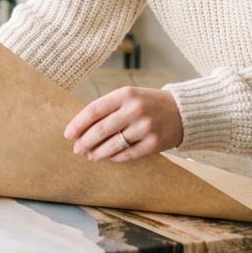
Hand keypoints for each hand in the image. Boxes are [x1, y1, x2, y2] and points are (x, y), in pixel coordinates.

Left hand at [64, 86, 183, 162]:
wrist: (183, 111)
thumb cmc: (149, 103)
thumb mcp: (129, 96)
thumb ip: (108, 108)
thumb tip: (82, 128)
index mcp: (125, 94)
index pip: (94, 110)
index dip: (78, 124)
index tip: (68, 135)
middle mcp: (135, 110)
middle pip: (100, 130)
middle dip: (84, 142)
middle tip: (77, 149)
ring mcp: (145, 127)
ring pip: (112, 145)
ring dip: (97, 153)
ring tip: (90, 156)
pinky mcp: (154, 144)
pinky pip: (127, 155)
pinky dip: (114, 158)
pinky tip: (108, 158)